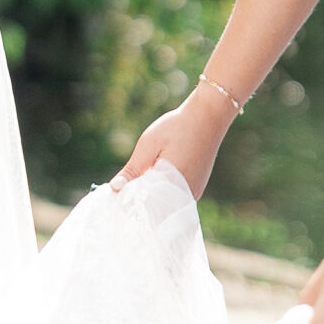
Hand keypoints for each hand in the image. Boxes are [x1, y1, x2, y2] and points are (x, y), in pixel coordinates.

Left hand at [111, 86, 231, 198]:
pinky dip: (163, 191)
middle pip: (156, 207)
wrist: (208, 117)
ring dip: (152, 195)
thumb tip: (114, 189)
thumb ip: (133, 170)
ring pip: (166, 203)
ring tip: (143, 177)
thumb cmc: (177, 127)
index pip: (145, 205)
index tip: (118, 193)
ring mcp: (193, 192)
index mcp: (173, 184)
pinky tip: (154, 178)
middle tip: (129, 184)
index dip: (129, 199)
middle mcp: (186, 194)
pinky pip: (175, 196)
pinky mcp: (195, 188)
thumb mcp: (149, 145)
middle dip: (140, 199)